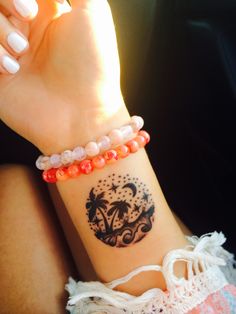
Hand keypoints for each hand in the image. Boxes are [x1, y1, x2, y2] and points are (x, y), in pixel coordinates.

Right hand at [0, 0, 125, 154]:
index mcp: (49, 12)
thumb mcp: (92, 12)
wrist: (83, 117)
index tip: (34, 6)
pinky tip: (12, 69)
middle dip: (9, 1)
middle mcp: (26, 29)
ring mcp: (9, 52)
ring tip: (22, 51)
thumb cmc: (93, 66)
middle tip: (28, 16)